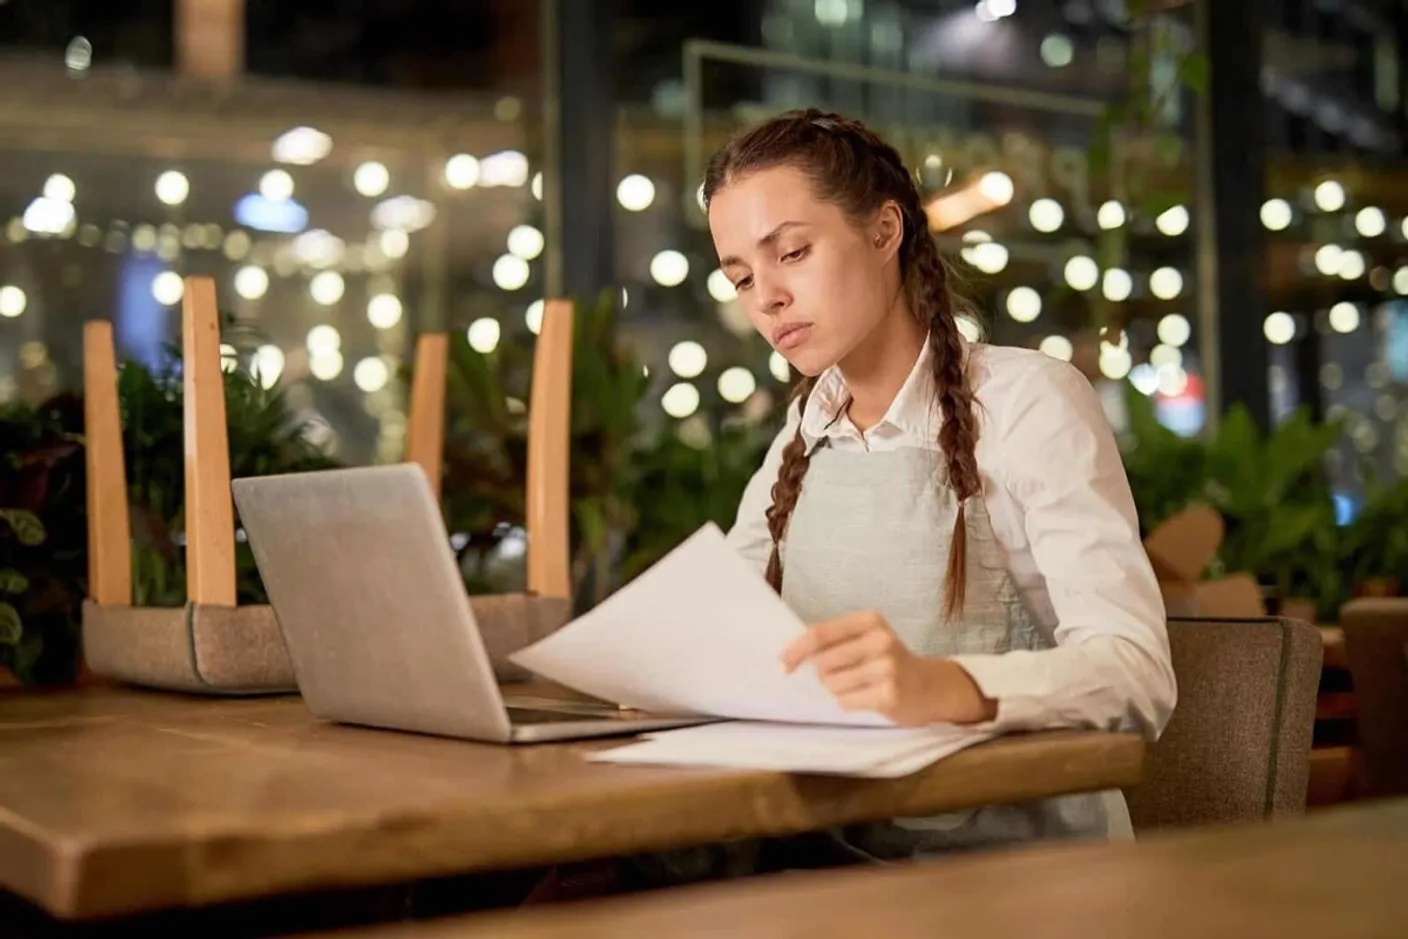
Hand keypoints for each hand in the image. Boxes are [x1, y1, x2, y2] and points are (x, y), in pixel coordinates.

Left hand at [780, 611, 996, 725]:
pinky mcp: (889, 694)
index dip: (795, 651)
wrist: (930, 686)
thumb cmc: (888, 662)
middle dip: (825, 675)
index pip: (820, 634)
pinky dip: (850, 703)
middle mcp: (880, 639)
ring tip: (862, 686)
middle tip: (848, 676)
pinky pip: (846, 702)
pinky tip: (869, 698)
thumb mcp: (865, 639)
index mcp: (869, 620)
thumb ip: (833, 641)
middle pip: (822, 663)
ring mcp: (887, 667)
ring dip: (838, 691)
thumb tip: (790, 656)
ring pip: (832, 685)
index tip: (782, 665)